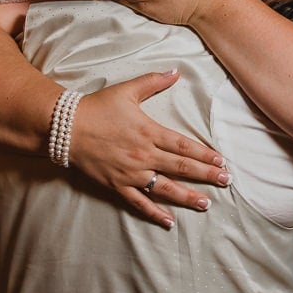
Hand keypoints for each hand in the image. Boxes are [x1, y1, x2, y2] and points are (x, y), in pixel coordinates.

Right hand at [69, 69, 230, 228]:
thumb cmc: (98, 107)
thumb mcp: (127, 90)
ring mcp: (131, 173)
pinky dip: (155, 213)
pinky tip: (170, 222)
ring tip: (206, 203)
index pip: (184, 146)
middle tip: (226, 181)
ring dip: (187, 196)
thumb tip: (176, 71)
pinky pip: (139, 202)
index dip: (205, 155)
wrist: (66, 127)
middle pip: (181, 168)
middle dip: (206, 175)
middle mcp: (144, 155)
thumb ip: (154, 81)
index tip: (221, 161)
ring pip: (165, 188)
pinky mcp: (117, 185)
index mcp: (149, 132)